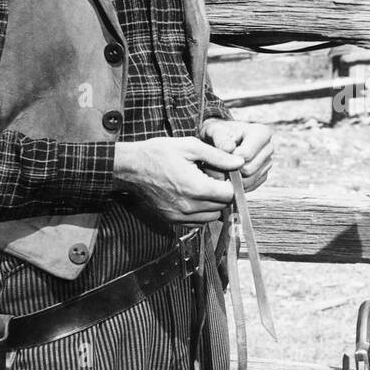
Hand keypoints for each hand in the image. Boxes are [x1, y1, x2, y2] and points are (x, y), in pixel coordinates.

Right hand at [112, 136, 241, 225]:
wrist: (130, 167)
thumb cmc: (158, 153)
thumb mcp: (190, 147)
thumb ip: (218, 157)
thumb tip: (239, 163)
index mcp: (195, 187)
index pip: (229, 194)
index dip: (230, 183)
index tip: (222, 174)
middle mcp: (189, 206)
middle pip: (222, 206)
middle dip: (221, 193)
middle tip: (210, 178)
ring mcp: (179, 216)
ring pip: (212, 217)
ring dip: (213, 204)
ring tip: (201, 187)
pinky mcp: (172, 220)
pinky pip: (197, 222)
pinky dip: (201, 212)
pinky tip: (192, 196)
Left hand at [200, 118, 272, 191]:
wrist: (221, 140)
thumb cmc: (218, 133)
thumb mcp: (214, 130)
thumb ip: (220, 138)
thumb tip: (228, 149)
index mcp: (262, 133)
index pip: (246, 155)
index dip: (227, 158)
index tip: (215, 154)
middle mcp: (269, 148)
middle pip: (248, 170)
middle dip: (228, 170)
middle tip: (213, 164)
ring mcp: (267, 163)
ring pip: (248, 181)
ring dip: (230, 179)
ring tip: (218, 169)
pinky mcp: (262, 176)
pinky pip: (249, 188)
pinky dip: (235, 184)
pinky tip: (226, 174)